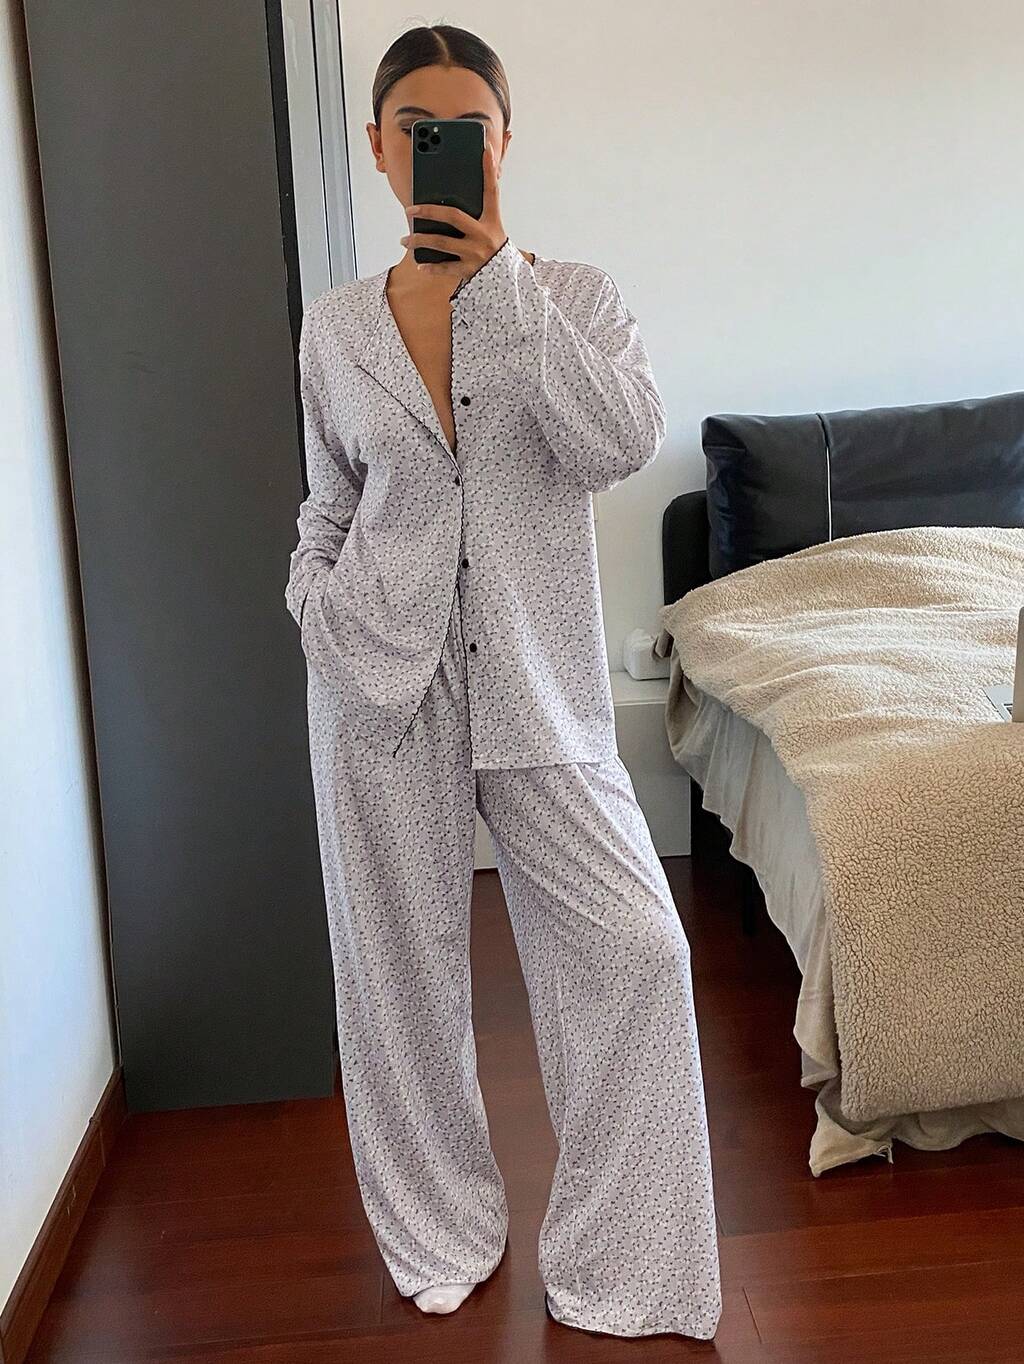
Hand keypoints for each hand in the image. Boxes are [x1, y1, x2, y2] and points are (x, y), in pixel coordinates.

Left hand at [399, 140, 506, 282]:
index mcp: (491, 220)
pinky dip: (431, 268)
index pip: (491, 191)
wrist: (506, 276)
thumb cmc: (492, 244)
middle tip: (409, 210)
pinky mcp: (469, 270)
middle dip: (429, 211)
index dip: (489, 170)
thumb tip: (471, 178)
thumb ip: (481, 204)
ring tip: (405, 240)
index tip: (485, 150)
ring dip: (420, 241)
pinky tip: (419, 265)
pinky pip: (446, 268)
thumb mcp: (492, 224)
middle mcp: (483, 235)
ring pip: (442, 243)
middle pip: (453, 216)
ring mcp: (475, 253)